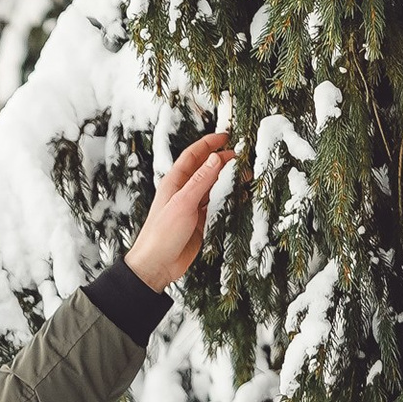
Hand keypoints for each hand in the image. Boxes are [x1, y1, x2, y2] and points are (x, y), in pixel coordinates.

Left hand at [124, 132, 236, 292]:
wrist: (157, 265)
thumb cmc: (162, 234)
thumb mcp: (183, 203)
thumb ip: (201, 180)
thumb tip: (216, 158)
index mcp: (174, 182)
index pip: (193, 156)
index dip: (208, 144)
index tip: (226, 136)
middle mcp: (183, 192)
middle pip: (206, 170)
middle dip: (223, 161)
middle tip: (243, 157)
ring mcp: (192, 207)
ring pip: (213, 187)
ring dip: (228, 180)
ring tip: (246, 175)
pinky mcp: (200, 222)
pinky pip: (216, 205)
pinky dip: (228, 199)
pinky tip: (239, 196)